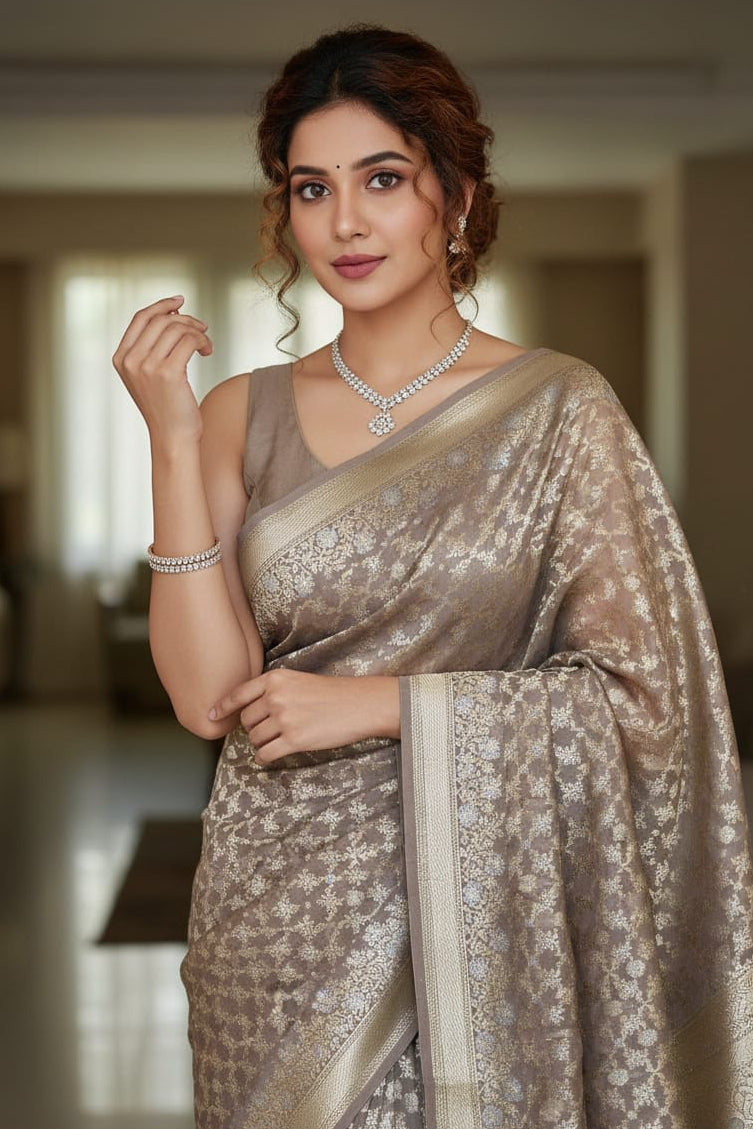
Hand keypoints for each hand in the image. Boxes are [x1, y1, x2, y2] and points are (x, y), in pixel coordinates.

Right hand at [112, 295, 212, 445]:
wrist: (173, 439)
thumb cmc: (168, 408)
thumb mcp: (150, 376)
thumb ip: (152, 348)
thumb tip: (173, 315)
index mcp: (121, 358)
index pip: (140, 318)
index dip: (161, 305)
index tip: (180, 301)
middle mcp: (130, 360)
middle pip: (160, 320)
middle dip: (185, 319)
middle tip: (202, 328)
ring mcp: (147, 366)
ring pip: (176, 328)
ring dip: (197, 331)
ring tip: (206, 345)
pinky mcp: (168, 373)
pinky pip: (189, 340)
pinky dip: (203, 341)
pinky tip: (208, 351)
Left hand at [208, 669, 400, 763]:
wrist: (359, 704)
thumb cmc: (330, 693)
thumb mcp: (297, 681)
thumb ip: (272, 691)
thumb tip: (246, 712)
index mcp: (275, 679)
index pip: (238, 694)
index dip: (221, 707)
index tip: (210, 715)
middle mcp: (276, 697)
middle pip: (246, 721)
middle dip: (253, 728)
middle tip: (271, 729)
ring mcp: (284, 719)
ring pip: (255, 738)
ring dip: (261, 743)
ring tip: (279, 739)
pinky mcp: (294, 740)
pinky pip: (265, 754)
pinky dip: (265, 757)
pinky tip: (272, 755)